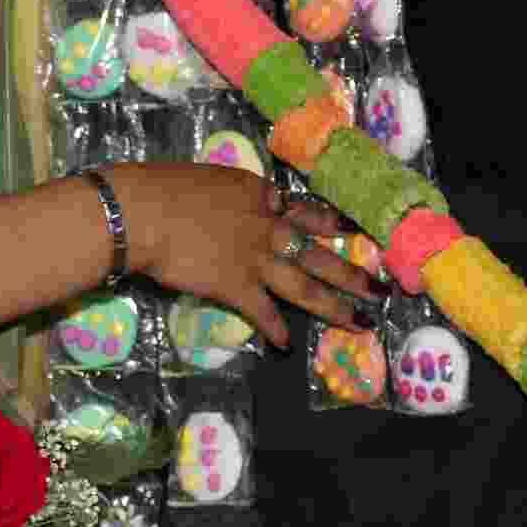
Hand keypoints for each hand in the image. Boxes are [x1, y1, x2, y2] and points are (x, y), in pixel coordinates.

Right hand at [108, 161, 382, 347]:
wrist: (145, 213)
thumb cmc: (164, 188)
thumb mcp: (209, 180)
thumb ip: (231, 197)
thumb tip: (232, 208)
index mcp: (261, 195)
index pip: (305, 211)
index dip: (332, 223)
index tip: (353, 230)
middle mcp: (269, 228)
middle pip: (320, 253)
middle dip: (353, 273)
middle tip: (382, 289)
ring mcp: (257, 260)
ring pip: (307, 286)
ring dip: (336, 307)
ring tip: (361, 322)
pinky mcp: (238, 287)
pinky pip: (264, 313)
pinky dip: (275, 330)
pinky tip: (286, 345)